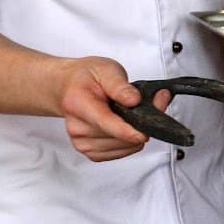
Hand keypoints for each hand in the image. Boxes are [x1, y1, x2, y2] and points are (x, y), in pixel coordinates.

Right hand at [55, 57, 170, 161]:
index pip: (105, 123)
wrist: (70, 87)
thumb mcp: (106, 69)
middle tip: (153, 106)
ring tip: (136, 116)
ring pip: (120, 148)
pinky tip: (127, 129)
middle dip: (140, 126)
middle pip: (116, 138)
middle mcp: (77, 127)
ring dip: (135, 136)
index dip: (127, 131)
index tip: (144, 133)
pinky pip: (117, 154)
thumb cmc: (87, 78)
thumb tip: (133, 100)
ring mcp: (81, 142)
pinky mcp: (89, 152)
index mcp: (77, 104)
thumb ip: (119, 85)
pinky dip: (128, 144)